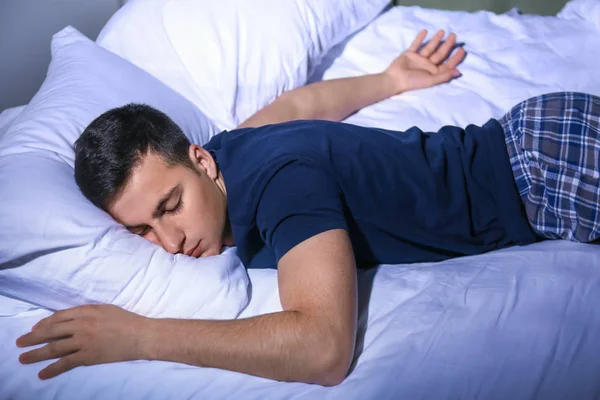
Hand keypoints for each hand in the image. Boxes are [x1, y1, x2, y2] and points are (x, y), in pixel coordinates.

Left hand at [16, 304, 149, 378]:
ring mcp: (84, 342)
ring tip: (23, 358)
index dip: (44, 323)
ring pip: (54, 347)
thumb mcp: (106, 309)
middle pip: (51, 331)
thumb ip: (88, 312)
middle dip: (32, 337)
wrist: (141, 336)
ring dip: (36, 353)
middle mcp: (82, 325)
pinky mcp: (88, 356)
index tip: (36, 328)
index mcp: (86, 311)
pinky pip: (66, 363)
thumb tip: (71, 319)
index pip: (59, 317)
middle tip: (19, 342)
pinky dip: (52, 369)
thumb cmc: (127, 321)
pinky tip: (42, 374)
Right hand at [385, 29, 465, 93]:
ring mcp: (419, 59)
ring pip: (430, 47)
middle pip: (440, 54)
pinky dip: (420, 38)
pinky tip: (425, 31)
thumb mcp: (431, 80)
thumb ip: (444, 76)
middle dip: (448, 45)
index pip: (447, 64)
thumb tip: (458, 72)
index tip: (462, 49)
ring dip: (436, 39)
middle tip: (454, 36)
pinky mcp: (410, 54)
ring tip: (442, 31)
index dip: (455, 58)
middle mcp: (428, 65)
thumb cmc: (413, 82)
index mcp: (434, 72)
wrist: (395, 79)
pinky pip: (416, 45)